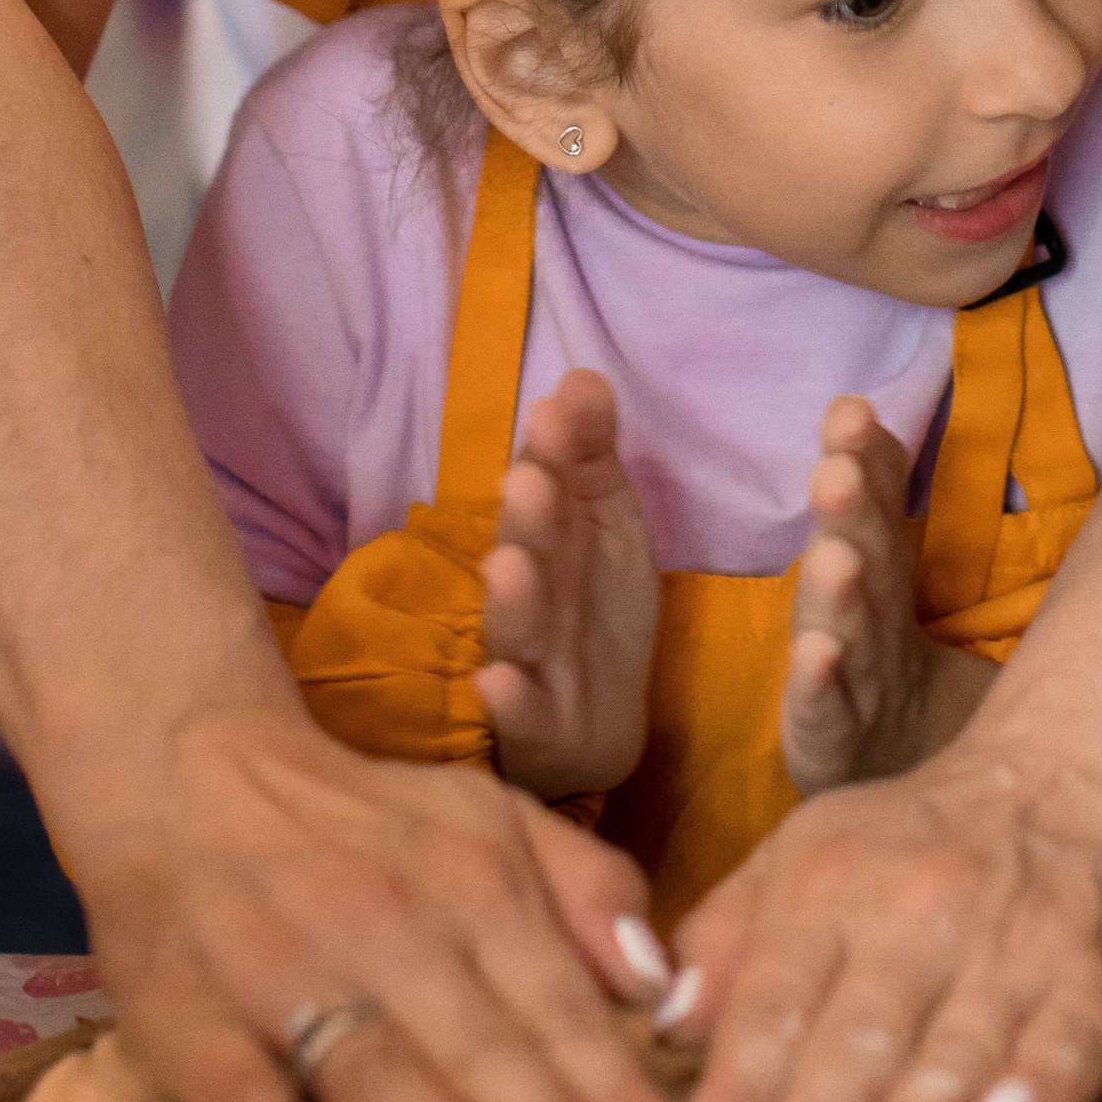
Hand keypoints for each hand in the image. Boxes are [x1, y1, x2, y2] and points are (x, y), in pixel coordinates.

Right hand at [68, 687, 695, 1101]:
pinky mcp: (185, 1009)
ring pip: (371, 1062)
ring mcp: (278, 967)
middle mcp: (380, 919)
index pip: (555, 999)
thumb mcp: (490, 815)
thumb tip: (657, 984)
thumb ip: (587, 886)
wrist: (188, 769)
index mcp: (466, 876)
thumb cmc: (365, 821)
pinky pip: (229, 1082)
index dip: (612, 1084)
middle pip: (476, 1038)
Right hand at [474, 368, 661, 801]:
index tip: (554, 414)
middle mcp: (530, 594)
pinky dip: (508, 701)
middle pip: (527, 554)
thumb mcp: (606, 525)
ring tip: (508, 567)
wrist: (592, 723)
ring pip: (518, 630)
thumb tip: (583, 375)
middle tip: (529, 480)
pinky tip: (495, 683)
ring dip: (513, 600)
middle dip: (529, 518)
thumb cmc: (593, 611)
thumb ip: (590, 454)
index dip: (553, 455)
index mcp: (550, 541)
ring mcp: (530, 660)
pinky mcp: (537, 726)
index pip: (549, 491)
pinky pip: (521, 716)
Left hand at [667, 707, 1101, 1101]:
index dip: (747, 1073)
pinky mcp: (1099, 980)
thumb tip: (666, 1024)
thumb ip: (730, 939)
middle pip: (862, 1028)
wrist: (1078, 772)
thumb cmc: (919, 841)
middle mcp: (922, 911)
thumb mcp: (805, 856)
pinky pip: (1066, 1037)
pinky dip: (1037, 1083)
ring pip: (956, 1045)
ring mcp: (1016, 946)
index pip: (780, 990)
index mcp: (834, 885)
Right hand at [782, 396, 990, 792]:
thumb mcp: (961, 633)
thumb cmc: (939, 720)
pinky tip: (821, 654)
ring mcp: (842, 690)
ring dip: (832, 589)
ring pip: (836, 630)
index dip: (869, 464)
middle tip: (839, 462)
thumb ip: (980, 565)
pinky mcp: (826, 752)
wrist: (908, 828)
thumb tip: (1055, 480)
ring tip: (836, 555)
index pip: (880, 516)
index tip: (854, 410)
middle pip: (854, 558)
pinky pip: (824, 718)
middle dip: (845, 508)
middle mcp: (858, 630)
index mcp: (889, 594)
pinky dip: (818, 686)